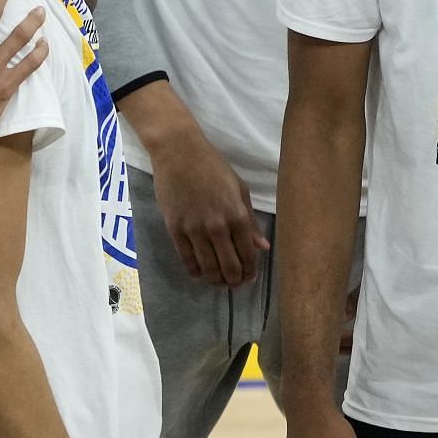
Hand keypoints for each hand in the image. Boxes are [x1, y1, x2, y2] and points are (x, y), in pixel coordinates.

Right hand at [135, 90, 269, 286]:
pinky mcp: (175, 229)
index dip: (250, 271)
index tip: (250, 279)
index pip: (247, 254)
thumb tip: (262, 247)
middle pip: (228, 266)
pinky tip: (200, 273)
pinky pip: (186, 259)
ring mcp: (194, 229)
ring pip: (207, 267)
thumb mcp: (239, 190)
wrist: (179, 153)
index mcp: (237, 215)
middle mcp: (217, 226)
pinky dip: (195, 271)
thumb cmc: (213, 167)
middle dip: (234, 281)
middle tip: (234, 285)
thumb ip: (250, 221)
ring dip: (215, 280)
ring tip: (219, 282)